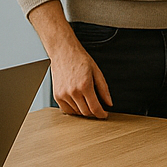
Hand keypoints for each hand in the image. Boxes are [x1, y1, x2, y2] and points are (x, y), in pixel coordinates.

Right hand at [27, 0, 112, 118]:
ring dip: (84, 111)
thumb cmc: (79, 59)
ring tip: (88, 104)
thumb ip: (104, 89)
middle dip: (94, 113)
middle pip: (86, 112)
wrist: (63, 52)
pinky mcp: (57, 96)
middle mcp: (73, 92)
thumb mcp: (97, 72)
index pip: (95, 108)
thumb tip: (109, 102)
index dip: (101, 114)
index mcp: (85, 85)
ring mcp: (63, 95)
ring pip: (76, 112)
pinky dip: (73, 110)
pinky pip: (66, 110)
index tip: (104, 114)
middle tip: (97, 109)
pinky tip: (78, 104)